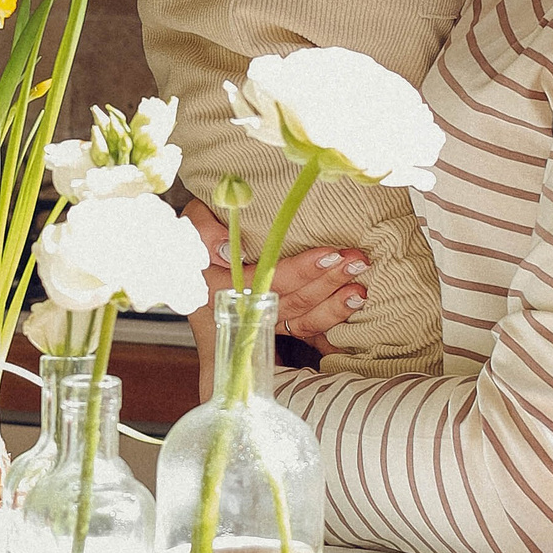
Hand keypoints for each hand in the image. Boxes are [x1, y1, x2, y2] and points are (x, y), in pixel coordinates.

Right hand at [181, 200, 368, 359]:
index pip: (268, 280)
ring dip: (334, 303)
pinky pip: (305, 328)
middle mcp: (244, 307)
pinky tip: (352, 306)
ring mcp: (261, 318)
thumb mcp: (192, 224)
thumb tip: (226, 246)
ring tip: (359, 286)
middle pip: (292, 300)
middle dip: (328, 282)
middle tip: (356, 262)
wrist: (192, 259)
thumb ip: (204, 232)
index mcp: (223, 286)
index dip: (300, 270)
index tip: (329, 255)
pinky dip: (330, 319)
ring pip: (302, 318)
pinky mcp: (275, 322)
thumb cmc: (197, 238)